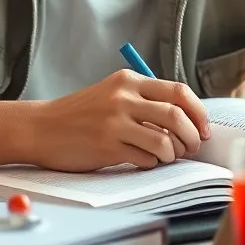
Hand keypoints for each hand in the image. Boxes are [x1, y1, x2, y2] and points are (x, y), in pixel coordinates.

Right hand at [25, 69, 209, 172]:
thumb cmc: (80, 115)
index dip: (198, 112)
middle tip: (191, 148)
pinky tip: (141, 160)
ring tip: (165, 156)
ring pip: (165, 142)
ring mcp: (115, 122)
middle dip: (192, 137)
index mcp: (129, 80)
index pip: (179, 91)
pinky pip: (147, 159)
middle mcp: (124, 97)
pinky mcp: (107, 146)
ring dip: (172, 154)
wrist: (41, 128)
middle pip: (177, 116)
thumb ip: (145, 100)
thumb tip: (188, 120)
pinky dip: (152, 164)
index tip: (203, 128)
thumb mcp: (112, 94)